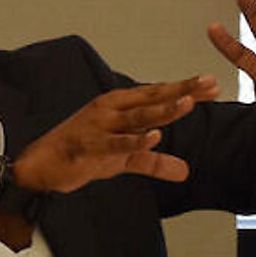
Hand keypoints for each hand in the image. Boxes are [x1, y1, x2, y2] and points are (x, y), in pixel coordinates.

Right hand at [12, 76, 220, 192]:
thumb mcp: (123, 160)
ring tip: (187, 103)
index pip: (157, 95)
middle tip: (209, 85)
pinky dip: (135, 140)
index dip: (185, 90)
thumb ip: (154, 162)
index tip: (212, 85)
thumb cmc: (81, 154)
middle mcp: (111, 110)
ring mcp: (99, 126)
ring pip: (137, 116)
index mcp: (119, 106)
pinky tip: (154, 136)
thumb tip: (185, 171)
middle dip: (182, 92)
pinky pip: (117, 143)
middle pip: (152, 98)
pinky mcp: (90, 146)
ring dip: (162, 109)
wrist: (42, 165)